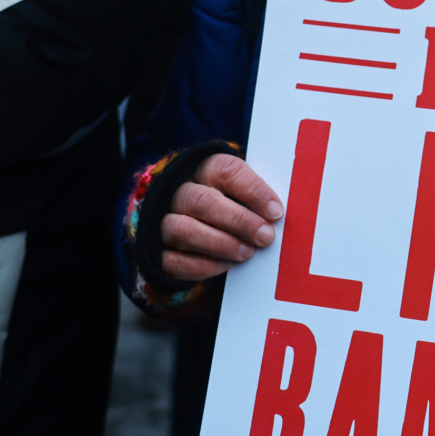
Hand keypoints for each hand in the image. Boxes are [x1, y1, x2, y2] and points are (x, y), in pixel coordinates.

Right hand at [161, 153, 282, 280]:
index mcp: (202, 170)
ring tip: (246, 253)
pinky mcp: (156, 251)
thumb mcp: (239, 193)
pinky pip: (173, 260)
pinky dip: (202, 265)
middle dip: (239, 221)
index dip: (252, 190)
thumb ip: (255, 198)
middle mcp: (178, 192)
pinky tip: (225, 265)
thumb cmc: (225, 205)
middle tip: (265, 236)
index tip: (276, 212)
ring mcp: (162, 221)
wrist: (189, 224)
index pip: (225, 171)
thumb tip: (278, 215)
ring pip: (184, 229)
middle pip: (202, 201)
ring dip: (220, 243)